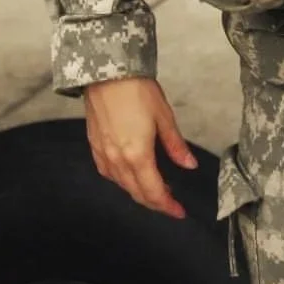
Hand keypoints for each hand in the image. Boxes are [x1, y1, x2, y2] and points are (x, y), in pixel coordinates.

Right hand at [83, 76, 196, 216]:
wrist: (107, 72)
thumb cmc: (137, 91)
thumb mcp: (164, 116)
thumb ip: (175, 145)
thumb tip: (189, 165)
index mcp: (137, 155)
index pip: (153, 192)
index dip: (167, 206)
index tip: (179, 211)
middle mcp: (118, 160)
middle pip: (136, 193)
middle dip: (155, 202)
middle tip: (170, 202)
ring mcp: (103, 154)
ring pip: (121, 185)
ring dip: (138, 191)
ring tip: (155, 187)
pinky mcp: (94, 145)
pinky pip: (108, 173)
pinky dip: (121, 180)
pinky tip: (129, 175)